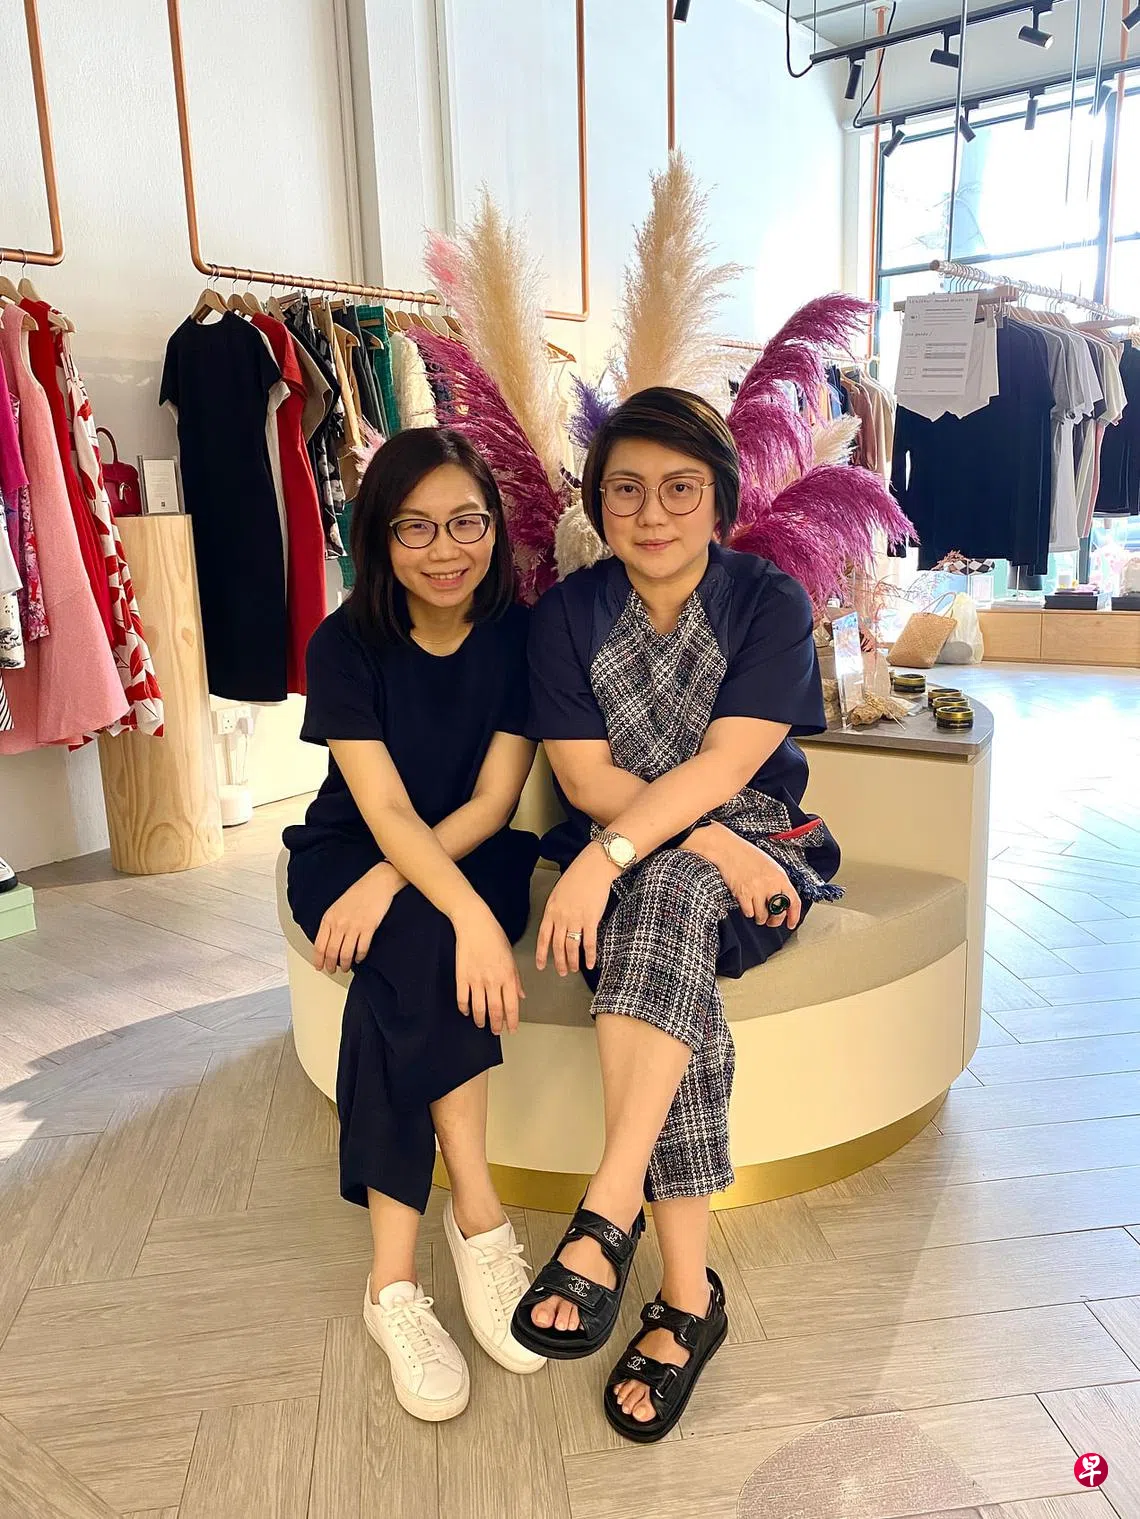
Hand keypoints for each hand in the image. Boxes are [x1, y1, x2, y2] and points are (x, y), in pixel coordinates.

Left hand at [313, 862, 401, 972]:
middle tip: (332, 970)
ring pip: (345, 954)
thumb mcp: (337, 906)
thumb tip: (328, 942)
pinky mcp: (368, 928)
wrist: (377, 883)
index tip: (319, 967)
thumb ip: (331, 923)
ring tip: (346, 967)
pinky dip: (360, 957)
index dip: (318, 960)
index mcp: (329, 918)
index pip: (319, 945)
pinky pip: (362, 949)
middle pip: (331, 952)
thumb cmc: (358, 893)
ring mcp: (354, 926)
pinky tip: (359, 958)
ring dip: (345, 964)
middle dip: (331, 965)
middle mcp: (339, 923)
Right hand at [453, 904, 524, 1034]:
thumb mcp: (511, 956)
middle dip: (497, 1025)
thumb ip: (516, 979)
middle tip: (496, 1031)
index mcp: (508, 975)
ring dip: (481, 1020)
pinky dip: (464, 1008)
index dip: (512, 1020)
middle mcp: (493, 980)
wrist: (474, 923)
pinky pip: (462, 998)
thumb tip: (521, 995)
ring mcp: (476, 979)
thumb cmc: (494, 936)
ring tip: (482, 1024)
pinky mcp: (461, 976)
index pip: (512, 1005)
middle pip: (496, 1010)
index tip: (512, 1029)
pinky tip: (467, 1012)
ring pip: (479, 1008)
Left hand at [536, 841, 618, 976]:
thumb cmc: (577, 878)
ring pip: (571, 947)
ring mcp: (576, 919)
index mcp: (551, 910)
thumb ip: (556, 910)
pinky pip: (589, 942)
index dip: (541, 953)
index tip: (540, 965)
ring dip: (572, 961)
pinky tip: (591, 964)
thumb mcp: (558, 893)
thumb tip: (557, 924)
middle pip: (557, 946)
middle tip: (561, 972)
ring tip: (573, 970)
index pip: (543, 937)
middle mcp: (561, 917)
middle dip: (558, 962)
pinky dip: (590, 955)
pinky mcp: (591, 919)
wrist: (593, 868)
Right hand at [684, 823, 801, 927]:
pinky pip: (749, 913)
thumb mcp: (771, 866)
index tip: (791, 923)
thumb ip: (778, 882)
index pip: (794, 901)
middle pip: (778, 913)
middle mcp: (770, 884)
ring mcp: (756, 889)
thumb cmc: (748, 856)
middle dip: (774, 921)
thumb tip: (783, 901)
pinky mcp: (742, 893)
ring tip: (756, 911)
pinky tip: (747, 905)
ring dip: (759, 918)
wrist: (729, 850)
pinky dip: (748, 912)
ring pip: (762, 916)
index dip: (794, 916)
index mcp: (780, 877)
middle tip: (770, 921)